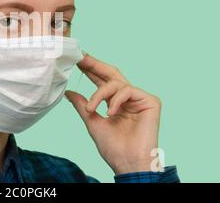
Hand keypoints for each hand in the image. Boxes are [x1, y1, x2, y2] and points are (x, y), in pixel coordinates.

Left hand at [65, 53, 161, 174]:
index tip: (76, 59)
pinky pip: (128, 91)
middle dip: (94, 65)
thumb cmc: (113, 147)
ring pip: (116, 83)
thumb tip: (68, 92)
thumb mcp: (91, 121)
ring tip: (91, 108)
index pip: (101, 80)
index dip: (90, 69)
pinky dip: (115, 100)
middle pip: (111, 74)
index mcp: (115, 102)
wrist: (128, 162)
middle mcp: (128, 98)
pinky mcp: (151, 101)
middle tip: (81, 58)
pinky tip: (109, 113)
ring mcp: (140, 99)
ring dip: (100, 93)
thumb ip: (82, 105)